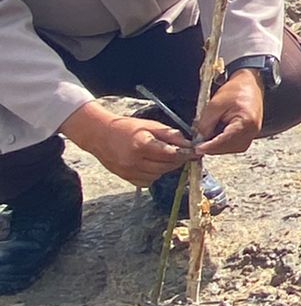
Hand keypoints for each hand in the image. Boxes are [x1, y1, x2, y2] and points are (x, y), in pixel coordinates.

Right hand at [59, 102, 192, 186]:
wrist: (100, 136)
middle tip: (184, 153)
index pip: (171, 154)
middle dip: (178, 160)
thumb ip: (170, 135)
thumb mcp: (150, 125)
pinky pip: (148, 181)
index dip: (185, 153)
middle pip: (167, 166)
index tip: (194, 152)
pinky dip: (154, 174)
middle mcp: (135, 161)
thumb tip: (189, 143)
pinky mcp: (126, 178)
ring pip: (159, 174)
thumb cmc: (127, 127)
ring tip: (164, 156)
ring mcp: (129, 171)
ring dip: (166, 167)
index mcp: (142, 144)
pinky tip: (152, 164)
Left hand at [196, 70, 264, 155]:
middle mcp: (252, 131)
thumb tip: (199, 139)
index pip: (225, 140)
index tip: (197, 149)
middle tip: (197, 143)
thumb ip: (206, 124)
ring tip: (208, 137)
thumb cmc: (236, 90)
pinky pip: (235, 144)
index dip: (210, 146)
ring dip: (218, 145)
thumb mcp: (215, 104)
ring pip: (231, 148)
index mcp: (246, 122)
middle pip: (228, 147)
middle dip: (212, 147)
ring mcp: (252, 134)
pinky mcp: (249, 134)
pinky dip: (224, 142)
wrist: (250, 84)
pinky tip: (216, 136)